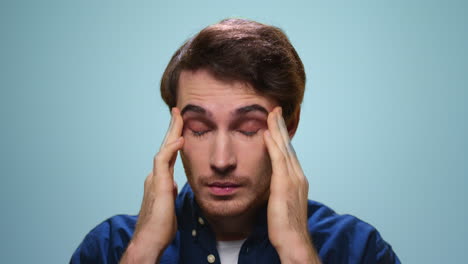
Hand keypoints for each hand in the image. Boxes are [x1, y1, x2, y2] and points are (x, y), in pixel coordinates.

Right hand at [120, 108, 183, 263]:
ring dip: (171, 131)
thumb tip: (174, 184)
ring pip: (163, 149)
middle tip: (178, 112)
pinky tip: (180, 139)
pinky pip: (163, 161)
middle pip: (165, 147)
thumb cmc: (159, 227)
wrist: (149, 241)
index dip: (174, 140)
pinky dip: (171, 149)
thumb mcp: (168, 204)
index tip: (181, 128)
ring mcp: (155, 179)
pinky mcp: (158, 185)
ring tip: (178, 116)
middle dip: (172, 128)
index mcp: (159, 180)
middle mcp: (155, 176)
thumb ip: (170, 191)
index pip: (168, 155)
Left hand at [263, 107, 320, 263]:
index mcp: (297, 179)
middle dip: (281, 127)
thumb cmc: (286, 226)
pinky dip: (273, 145)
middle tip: (275, 110)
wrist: (293, 239)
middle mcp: (297, 175)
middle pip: (288, 145)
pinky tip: (267, 133)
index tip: (276, 124)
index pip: (288, 153)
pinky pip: (278, 159)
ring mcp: (293, 178)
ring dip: (277, 129)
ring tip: (271, 114)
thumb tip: (271, 184)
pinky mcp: (284, 183)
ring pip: (284, 148)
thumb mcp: (282, 202)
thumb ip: (278, 189)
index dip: (282, 137)